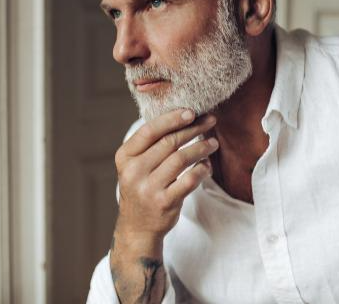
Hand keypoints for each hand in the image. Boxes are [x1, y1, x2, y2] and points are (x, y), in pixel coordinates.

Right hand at [113, 109, 217, 241]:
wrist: (137, 227)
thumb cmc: (142, 188)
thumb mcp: (136, 166)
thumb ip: (151, 145)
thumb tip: (182, 117)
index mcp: (125, 157)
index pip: (149, 131)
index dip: (172, 119)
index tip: (191, 112)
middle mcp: (134, 172)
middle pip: (169, 142)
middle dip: (192, 129)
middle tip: (210, 121)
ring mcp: (148, 188)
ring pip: (181, 159)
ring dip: (201, 148)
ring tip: (212, 143)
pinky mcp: (164, 202)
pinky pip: (189, 180)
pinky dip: (201, 170)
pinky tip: (207, 165)